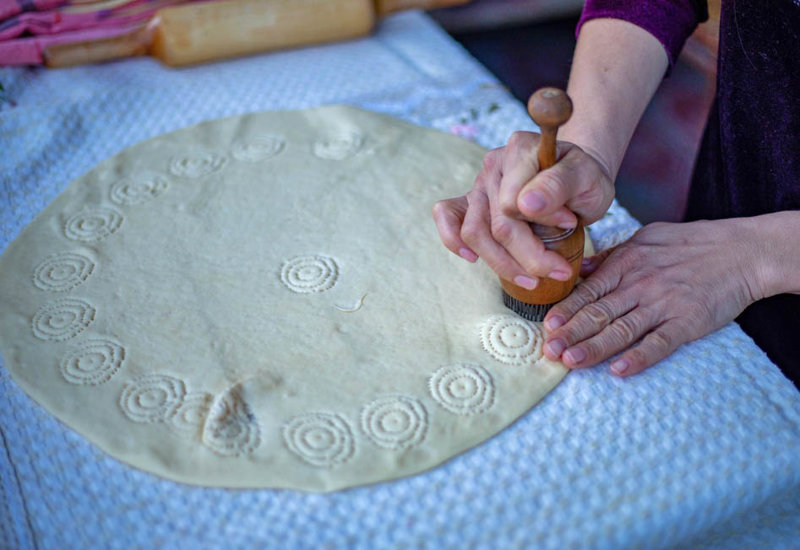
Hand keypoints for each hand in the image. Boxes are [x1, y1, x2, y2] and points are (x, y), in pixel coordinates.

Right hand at [432, 131, 613, 287]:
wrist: (576, 180)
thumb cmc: (583, 179)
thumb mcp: (588, 178)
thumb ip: (559, 185)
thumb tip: (526, 205)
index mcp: (520, 149)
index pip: (514, 201)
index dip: (542, 223)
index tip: (571, 225)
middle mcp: (494, 164)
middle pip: (497, 225)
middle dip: (529, 257)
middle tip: (559, 270)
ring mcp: (478, 184)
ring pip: (474, 233)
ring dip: (503, 264)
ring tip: (533, 279)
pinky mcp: (469, 202)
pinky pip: (447, 218)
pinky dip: (453, 241)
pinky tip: (474, 259)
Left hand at [542, 218, 768, 374]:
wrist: (741, 252)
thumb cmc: (690, 244)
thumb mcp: (644, 239)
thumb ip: (611, 257)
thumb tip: (581, 269)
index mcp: (626, 265)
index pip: (589, 291)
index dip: (566, 310)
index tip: (547, 325)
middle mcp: (640, 285)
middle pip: (599, 313)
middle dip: (571, 333)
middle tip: (549, 351)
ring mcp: (663, 304)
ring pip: (622, 330)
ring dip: (594, 347)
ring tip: (571, 361)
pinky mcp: (687, 322)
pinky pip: (659, 343)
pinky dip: (639, 358)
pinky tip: (619, 370)